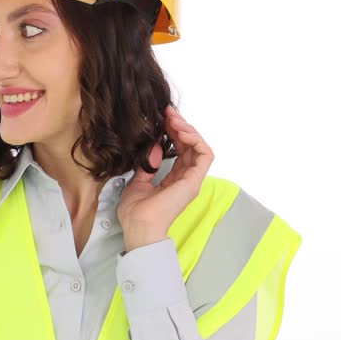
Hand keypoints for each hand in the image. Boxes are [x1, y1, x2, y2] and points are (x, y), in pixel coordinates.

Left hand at [117, 105, 214, 249]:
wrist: (138, 227)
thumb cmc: (136, 212)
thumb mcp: (137, 182)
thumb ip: (146, 164)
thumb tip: (152, 147)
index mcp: (174, 180)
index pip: (180, 150)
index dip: (173, 132)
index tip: (161, 118)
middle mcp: (186, 179)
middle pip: (190, 146)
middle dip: (180, 126)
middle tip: (167, 113)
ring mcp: (191, 180)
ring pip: (199, 147)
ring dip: (188, 129)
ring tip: (173, 119)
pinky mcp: (194, 181)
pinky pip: (204, 154)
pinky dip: (195, 139)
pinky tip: (180, 130)